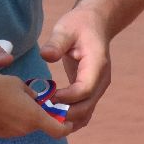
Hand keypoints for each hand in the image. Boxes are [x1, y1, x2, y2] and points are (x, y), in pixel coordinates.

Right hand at [0, 73, 69, 140]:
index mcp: (34, 118)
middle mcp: (23, 130)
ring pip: (21, 126)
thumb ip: (32, 94)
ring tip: (10, 101)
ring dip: (21, 117)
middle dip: (37, 116)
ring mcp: (8, 134)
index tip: (69, 122)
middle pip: (37, 125)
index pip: (58, 130)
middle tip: (31, 101)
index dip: (67, 127)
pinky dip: (8, 120)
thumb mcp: (19, 84)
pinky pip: (7, 127)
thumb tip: (34, 99)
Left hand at [39, 6, 113, 131]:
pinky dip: (70, 117)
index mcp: (96, 65)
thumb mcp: (66, 29)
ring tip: (44, 116)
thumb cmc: (79, 25)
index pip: (85, 89)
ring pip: (86, 113)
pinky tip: (52, 116)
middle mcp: (101, 80)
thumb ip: (56, 43)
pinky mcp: (91, 91)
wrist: (95, 24)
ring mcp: (98, 88)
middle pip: (86, 107)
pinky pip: (83, 111)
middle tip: (42, 111)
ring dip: (67, 119)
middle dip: (65, 113)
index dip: (68, 97)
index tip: (49, 97)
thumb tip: (45, 56)